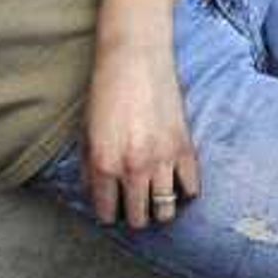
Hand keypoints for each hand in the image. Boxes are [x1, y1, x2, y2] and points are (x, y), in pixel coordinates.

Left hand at [83, 37, 198, 230]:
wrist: (135, 59)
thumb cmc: (106, 92)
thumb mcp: (86, 131)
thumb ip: (88, 167)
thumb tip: (95, 193)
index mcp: (104, 165)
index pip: (107, 213)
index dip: (108, 214)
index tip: (112, 208)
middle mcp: (133, 168)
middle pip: (139, 218)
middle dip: (134, 216)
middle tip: (134, 205)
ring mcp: (162, 161)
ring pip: (166, 211)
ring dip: (159, 209)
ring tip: (155, 198)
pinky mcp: (185, 149)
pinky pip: (191, 189)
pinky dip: (184, 192)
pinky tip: (176, 183)